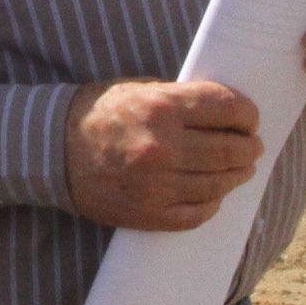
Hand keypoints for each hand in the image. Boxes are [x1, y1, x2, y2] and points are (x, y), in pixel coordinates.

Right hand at [64, 79, 260, 231]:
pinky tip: (214, 194)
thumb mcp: (141, 90)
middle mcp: (161, 147)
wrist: (52, 149)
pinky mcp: (146, 214)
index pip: (226, 108)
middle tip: (253, 147)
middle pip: (229, 150)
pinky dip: (211, 204)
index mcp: (161, 107)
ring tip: (240, 170)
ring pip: (217, 184)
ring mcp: (155, 185)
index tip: (251, 118)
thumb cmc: (101, 113)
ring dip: (236, 176)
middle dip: (249, 147)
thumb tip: (229, 113)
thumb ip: (183, 100)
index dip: (247, 114)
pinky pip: (195, 214)